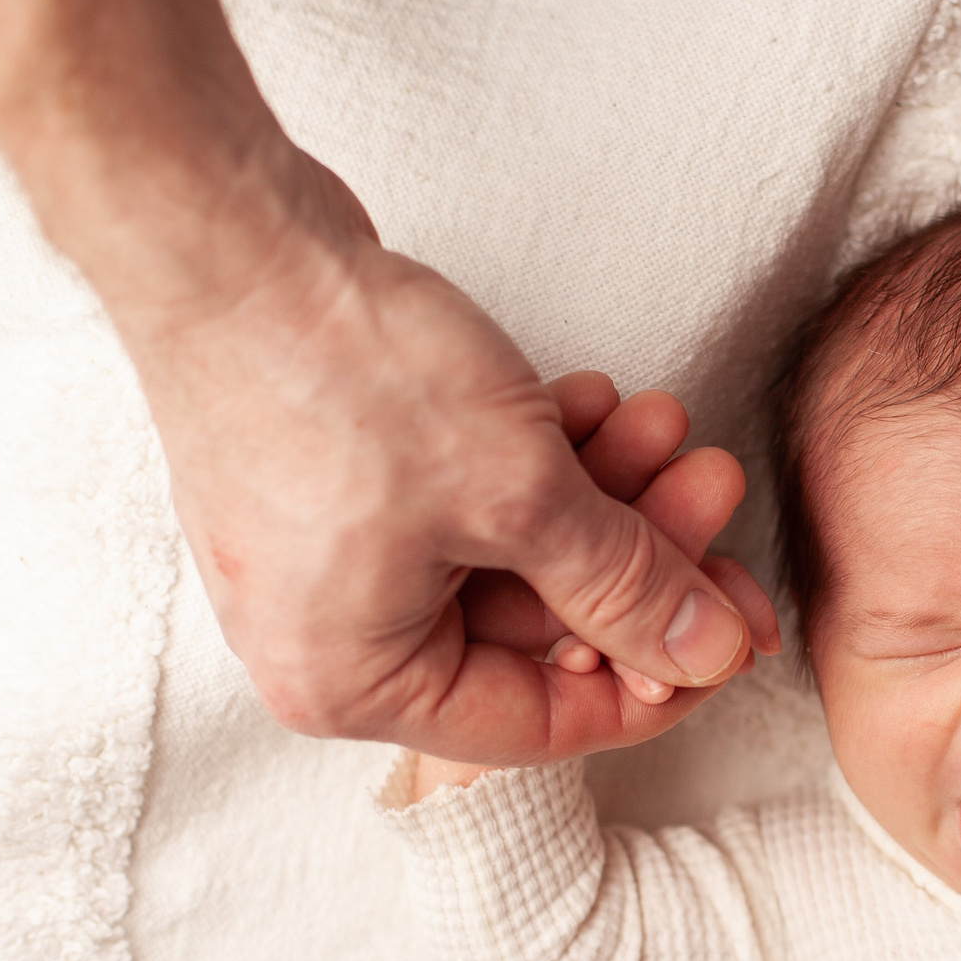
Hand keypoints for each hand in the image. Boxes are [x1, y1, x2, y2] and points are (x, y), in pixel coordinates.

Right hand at [116, 148, 774, 764]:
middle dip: (638, 554)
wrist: (226, 235)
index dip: (657, 679)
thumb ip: (626, 587)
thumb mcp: (520, 496)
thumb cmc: (340, 375)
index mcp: (355, 683)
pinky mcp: (348, 479)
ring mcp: (337, 555)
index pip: (540, 724)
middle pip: (537, 630)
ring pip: (515, 553)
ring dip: (604, 492)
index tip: (734, 624)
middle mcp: (334, 636)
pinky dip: (544, 458)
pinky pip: (475, 498)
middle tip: (715, 489)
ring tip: (669, 424)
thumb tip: (708, 653)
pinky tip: (602, 403)